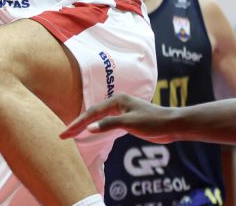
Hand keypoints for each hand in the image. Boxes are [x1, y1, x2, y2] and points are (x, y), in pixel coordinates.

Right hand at [59, 94, 177, 141]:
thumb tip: (89, 127)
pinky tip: (90, 132)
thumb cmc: (153, 122)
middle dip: (77, 124)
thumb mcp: (129, 123)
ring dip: (85, 125)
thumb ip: (108, 125)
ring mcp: (121, 111)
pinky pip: (105, 122)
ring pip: (98, 118)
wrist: (172, 124)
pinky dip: (95, 127)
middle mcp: (117, 104)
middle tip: (63, 135)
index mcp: (116, 101)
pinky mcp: (126, 119)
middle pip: (92, 114)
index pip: (91, 113)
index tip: (65, 132)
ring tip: (72, 133)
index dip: (77, 123)